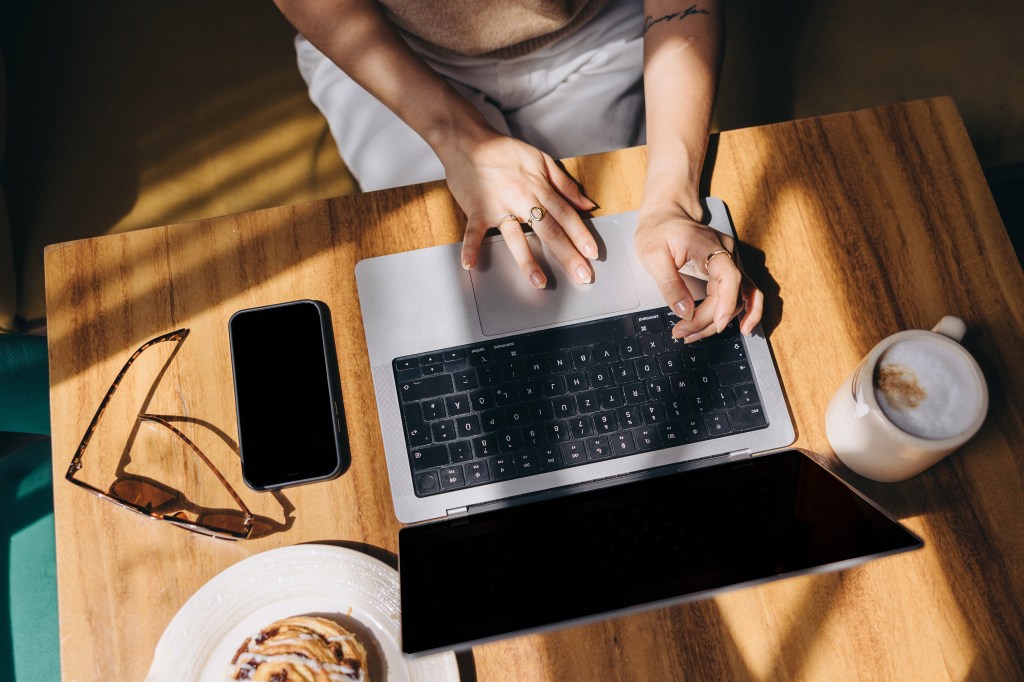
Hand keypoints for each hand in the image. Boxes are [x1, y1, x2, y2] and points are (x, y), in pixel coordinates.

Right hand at [443, 133, 598, 287]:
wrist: (468, 141)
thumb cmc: (505, 150)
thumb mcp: (541, 160)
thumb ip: (564, 184)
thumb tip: (587, 204)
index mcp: (539, 187)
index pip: (565, 215)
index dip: (581, 235)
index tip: (592, 253)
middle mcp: (522, 199)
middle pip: (549, 230)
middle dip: (567, 254)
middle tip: (582, 275)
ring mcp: (498, 206)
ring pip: (516, 236)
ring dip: (528, 260)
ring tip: (539, 281)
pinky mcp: (476, 210)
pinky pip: (473, 231)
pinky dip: (470, 247)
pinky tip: (470, 264)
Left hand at [634, 206, 762, 340]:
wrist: (665, 215)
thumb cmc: (657, 231)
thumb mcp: (652, 256)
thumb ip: (670, 284)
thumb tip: (685, 312)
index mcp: (708, 245)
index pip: (729, 276)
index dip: (726, 303)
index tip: (716, 324)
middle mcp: (726, 253)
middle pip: (731, 294)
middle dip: (709, 320)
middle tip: (683, 334)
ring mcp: (730, 260)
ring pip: (739, 297)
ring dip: (720, 320)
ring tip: (694, 335)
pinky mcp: (727, 269)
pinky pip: (742, 292)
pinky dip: (743, 311)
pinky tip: (743, 327)